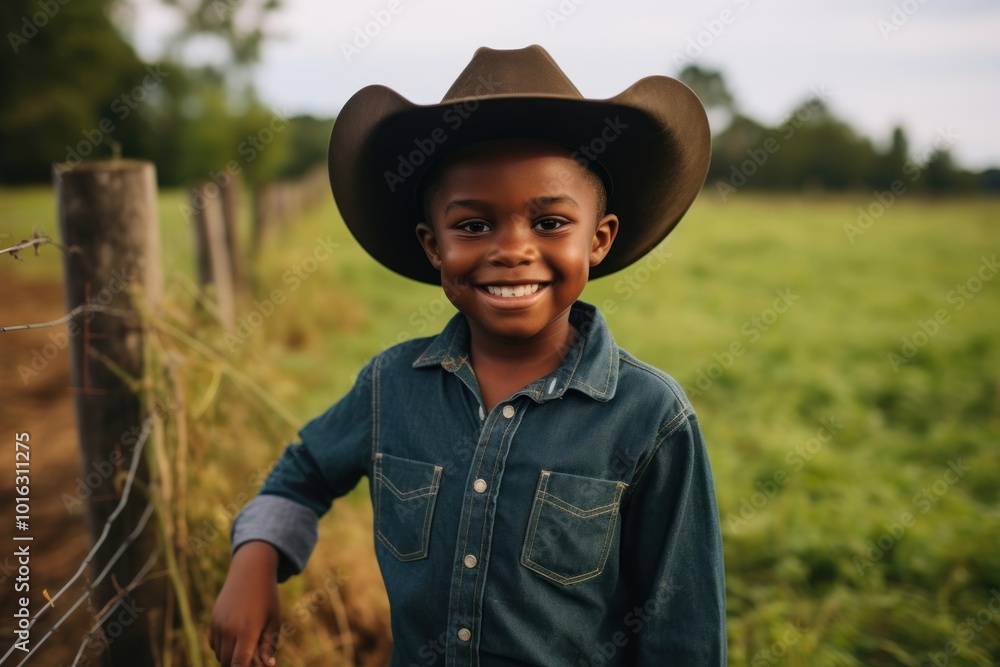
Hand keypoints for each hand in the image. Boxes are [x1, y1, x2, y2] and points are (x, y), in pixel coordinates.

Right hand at [210, 541, 281, 665]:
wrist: (250, 571)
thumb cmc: (267, 597)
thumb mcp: (274, 620)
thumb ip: (269, 644)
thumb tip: (268, 665)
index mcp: (247, 630)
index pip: (238, 663)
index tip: (253, 666)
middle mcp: (228, 629)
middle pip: (227, 662)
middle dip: (238, 665)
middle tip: (254, 659)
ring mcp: (218, 624)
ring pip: (219, 654)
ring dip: (230, 657)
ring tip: (247, 648)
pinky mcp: (213, 620)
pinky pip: (214, 644)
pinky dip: (223, 647)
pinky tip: (237, 639)